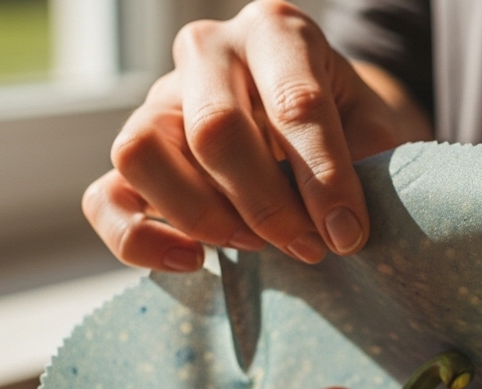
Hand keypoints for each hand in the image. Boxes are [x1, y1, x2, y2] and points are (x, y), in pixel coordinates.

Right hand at [82, 0, 431, 271]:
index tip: (349, 234)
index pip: (295, 103)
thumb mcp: (376, 130)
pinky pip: (105, 198)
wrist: (323, 123)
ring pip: (141, 152)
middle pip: (214, 128)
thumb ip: (369, 167)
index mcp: (278, 32)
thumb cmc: (350, 126)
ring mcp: (160, 98)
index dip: (324, 179)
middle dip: (266, 205)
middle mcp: (209, 51)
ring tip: (253, 244)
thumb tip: (346, 229)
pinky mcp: (136, 155)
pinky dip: (139, 240)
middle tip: (309, 248)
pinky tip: (194, 261)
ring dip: (201, 214)